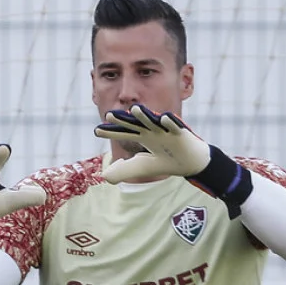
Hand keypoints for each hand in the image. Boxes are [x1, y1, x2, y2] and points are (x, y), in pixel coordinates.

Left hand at [94, 104, 211, 183]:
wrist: (189, 163)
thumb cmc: (163, 162)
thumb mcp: (140, 168)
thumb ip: (122, 171)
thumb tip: (104, 175)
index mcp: (142, 136)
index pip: (123, 133)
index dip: (111, 132)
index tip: (96, 131)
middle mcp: (152, 130)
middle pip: (135, 123)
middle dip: (123, 120)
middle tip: (109, 115)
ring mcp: (166, 130)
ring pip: (154, 121)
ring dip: (145, 115)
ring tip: (135, 109)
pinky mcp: (181, 133)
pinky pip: (175, 127)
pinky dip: (170, 123)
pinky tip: (164, 118)